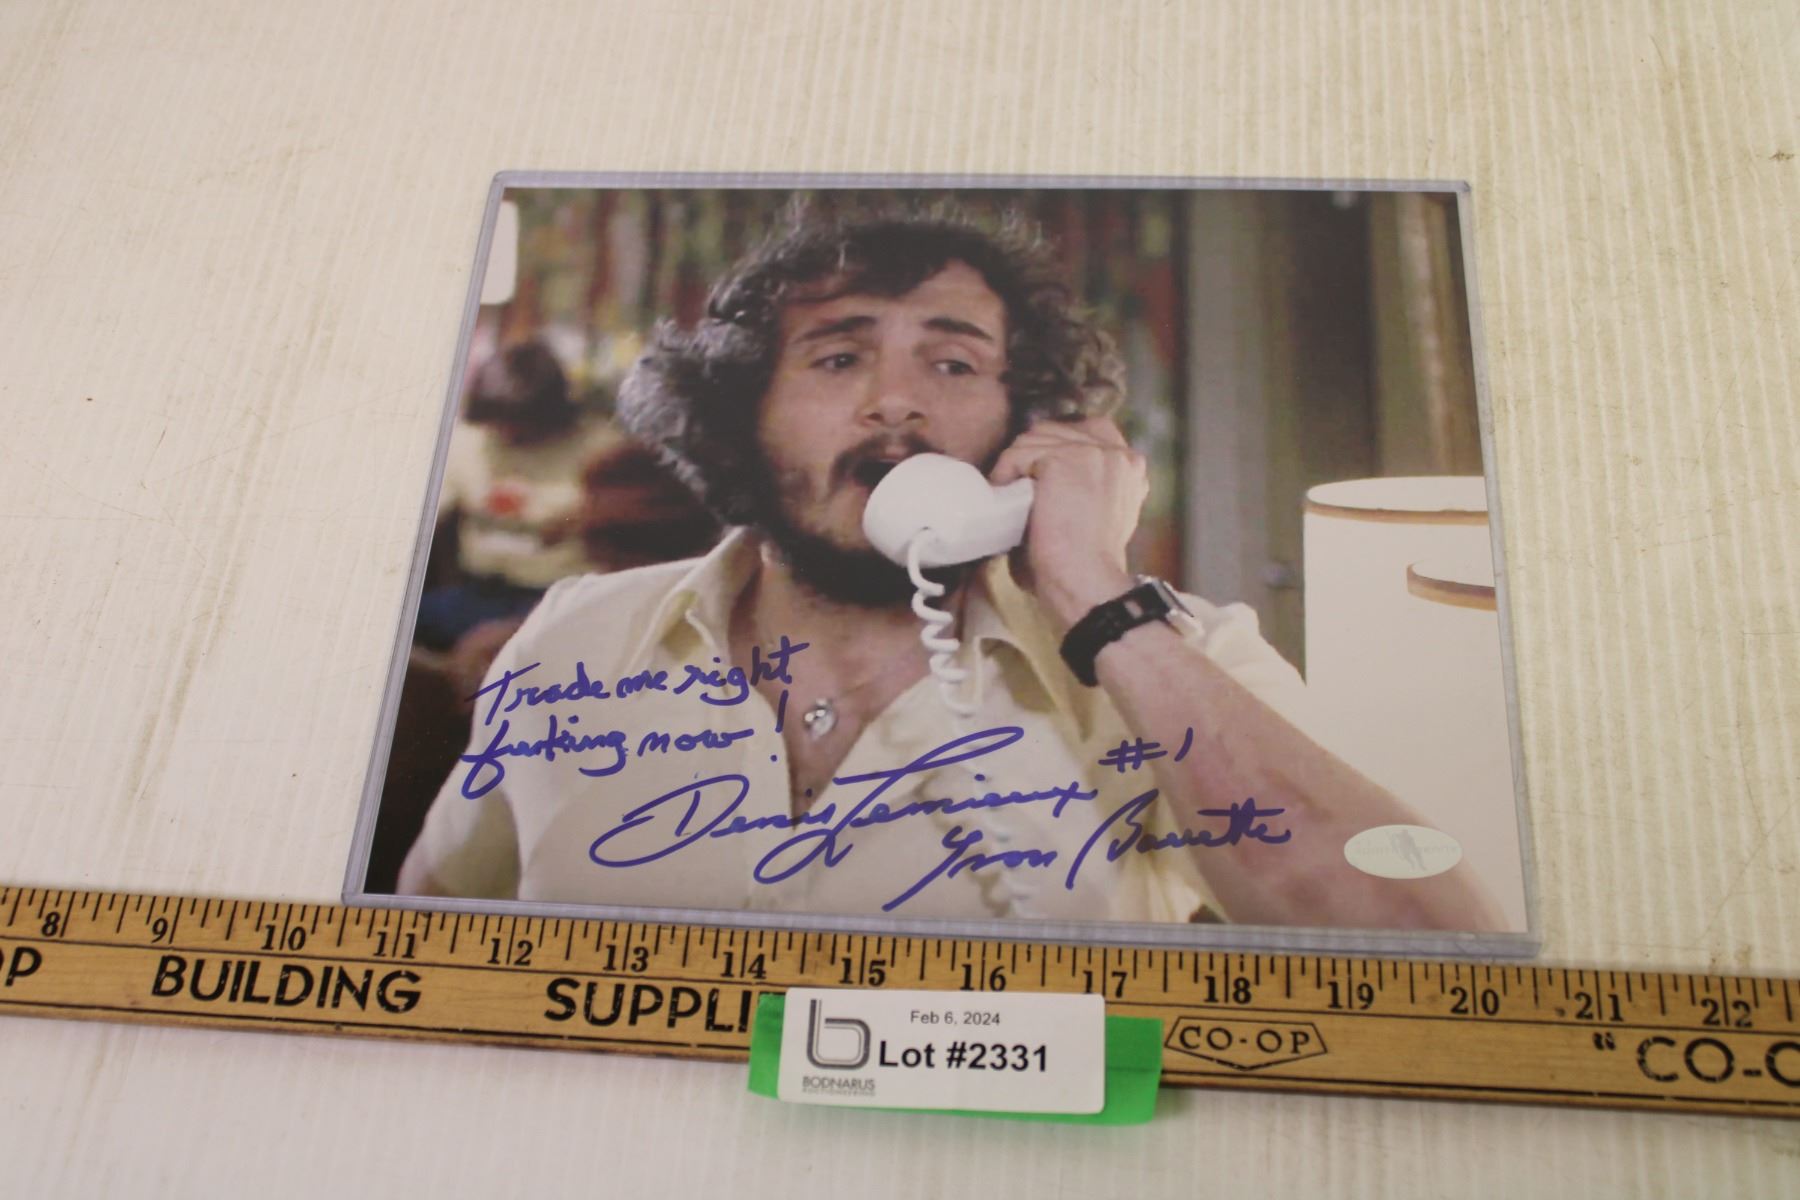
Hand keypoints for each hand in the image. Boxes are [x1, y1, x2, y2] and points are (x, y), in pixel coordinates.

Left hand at [989, 416, 1146, 632]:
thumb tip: (1041, 476)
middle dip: (1032, 456)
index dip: (1055, 450)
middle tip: (1016, 488)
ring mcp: (1094, 451)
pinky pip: (1019, 453)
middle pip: (1057, 430)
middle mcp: (1119, 453)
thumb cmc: (1083, 566)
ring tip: (1010, 497)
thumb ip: (1085, 487)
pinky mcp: (1064, 458)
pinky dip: (1005, 474)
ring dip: (1016, 466)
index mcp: (1131, 467)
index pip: (1086, 432)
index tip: (1037, 478)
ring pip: (1035, 439)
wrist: (1085, 582)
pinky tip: (1006, 499)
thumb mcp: (1098, 516)